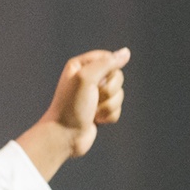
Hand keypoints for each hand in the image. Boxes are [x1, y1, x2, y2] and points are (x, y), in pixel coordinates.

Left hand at [17, 47, 129, 180]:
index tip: (96, 81)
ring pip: (119, 94)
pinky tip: (94, 120)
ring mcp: (94, 96)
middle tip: (93, 98)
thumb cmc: (71, 107)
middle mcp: (88, 78)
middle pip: (118, 76)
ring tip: (92, 112)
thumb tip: (126, 53)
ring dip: (108, 106)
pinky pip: (117, 109)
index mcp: (80, 65)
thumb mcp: (86, 78)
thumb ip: (107, 63)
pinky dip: (108, 116)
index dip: (108, 70)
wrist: (63, 136)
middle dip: (108, 91)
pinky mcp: (100, 111)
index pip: (109, 58)